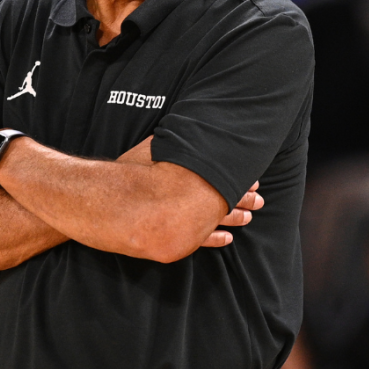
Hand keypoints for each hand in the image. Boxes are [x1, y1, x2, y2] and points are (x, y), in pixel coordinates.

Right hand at [118, 137, 263, 248]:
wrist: (110, 203)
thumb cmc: (130, 174)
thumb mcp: (151, 150)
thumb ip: (168, 143)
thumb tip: (178, 127)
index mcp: (190, 178)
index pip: (223, 179)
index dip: (240, 182)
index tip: (253, 181)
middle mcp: (190, 200)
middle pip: (224, 200)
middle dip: (243, 199)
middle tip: (258, 200)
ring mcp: (184, 221)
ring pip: (216, 221)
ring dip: (234, 219)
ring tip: (248, 217)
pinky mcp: (176, 238)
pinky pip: (201, 241)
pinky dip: (215, 239)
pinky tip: (227, 239)